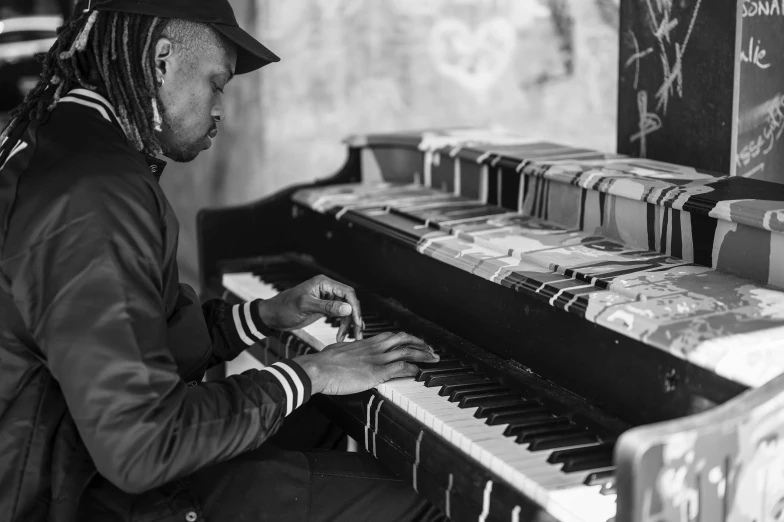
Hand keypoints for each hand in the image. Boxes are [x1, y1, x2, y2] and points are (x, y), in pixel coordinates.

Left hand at [259, 275, 363, 341]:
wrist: (273, 315)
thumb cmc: (285, 307)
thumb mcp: (305, 306)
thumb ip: (327, 307)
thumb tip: (348, 308)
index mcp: (324, 283)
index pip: (347, 292)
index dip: (355, 307)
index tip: (357, 322)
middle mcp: (328, 289)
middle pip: (349, 302)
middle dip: (354, 318)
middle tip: (357, 333)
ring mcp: (327, 298)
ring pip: (346, 310)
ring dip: (348, 324)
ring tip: (344, 338)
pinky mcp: (325, 308)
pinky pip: (339, 315)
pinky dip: (342, 325)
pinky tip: (341, 336)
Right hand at [293, 332, 438, 394]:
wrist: (319, 368)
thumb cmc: (324, 361)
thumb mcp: (339, 350)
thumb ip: (348, 350)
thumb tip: (347, 352)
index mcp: (366, 342)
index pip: (391, 336)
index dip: (405, 339)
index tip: (413, 342)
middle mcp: (375, 347)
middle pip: (403, 339)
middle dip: (420, 343)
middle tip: (430, 349)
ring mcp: (377, 358)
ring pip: (407, 351)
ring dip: (423, 355)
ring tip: (433, 358)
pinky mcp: (378, 372)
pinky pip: (402, 368)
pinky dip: (413, 369)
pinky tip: (420, 372)